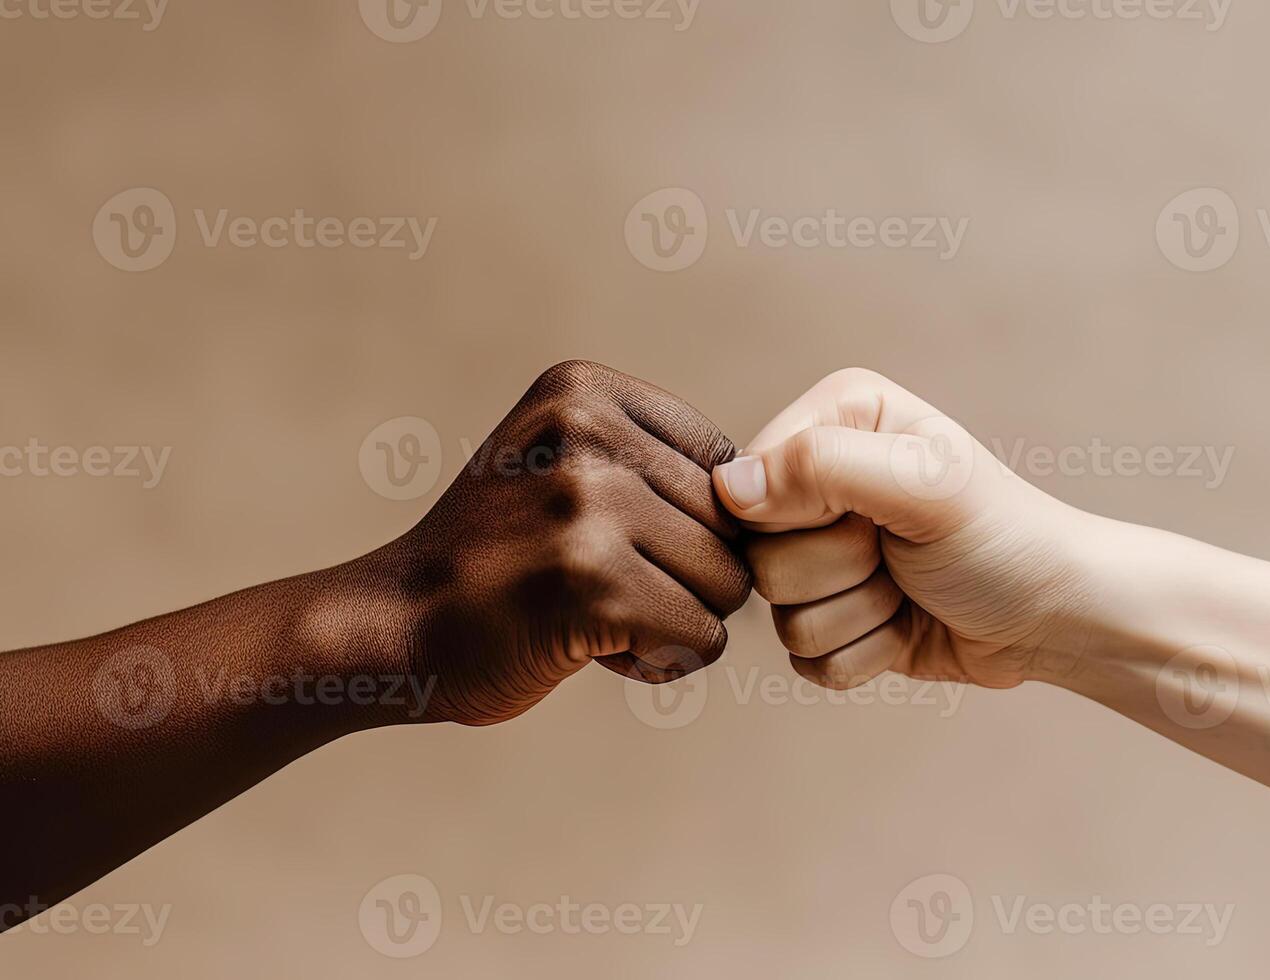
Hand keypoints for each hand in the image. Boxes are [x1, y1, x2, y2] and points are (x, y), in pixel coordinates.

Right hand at [365, 360, 750, 725]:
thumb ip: (653, 456)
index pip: (726, 462)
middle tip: (603, 588)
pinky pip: (700, 639)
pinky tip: (592, 650)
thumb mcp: (559, 458)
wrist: (395, 626)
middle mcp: (587, 432)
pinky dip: (659, 661)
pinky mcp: (593, 588)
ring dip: (676, 619)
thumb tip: (779, 492)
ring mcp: (587, 508)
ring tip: (595, 614)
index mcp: (584, 388)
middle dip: (687, 574)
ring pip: (728, 585)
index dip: (691, 522)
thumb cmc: (500, 554)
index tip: (617, 541)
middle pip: (733, 524)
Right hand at [713, 368, 1097, 690]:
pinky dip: (866, 653)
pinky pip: (806, 659)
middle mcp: (819, 481)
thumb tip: (731, 487)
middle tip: (898, 554)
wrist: (1056, 617)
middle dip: (838, 571)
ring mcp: (823, 554)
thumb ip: (822, 468)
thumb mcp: (924, 485)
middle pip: (759, 555)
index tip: (870, 516)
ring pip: (780, 616)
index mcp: (836, 420)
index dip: (801, 515)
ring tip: (909, 587)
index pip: (749, 479)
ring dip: (859, 615)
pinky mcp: (834, 617)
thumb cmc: (1005, 538)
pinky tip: (907, 624)